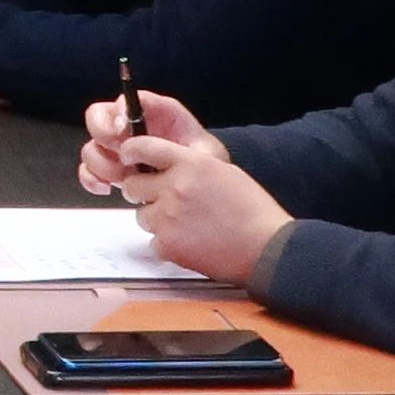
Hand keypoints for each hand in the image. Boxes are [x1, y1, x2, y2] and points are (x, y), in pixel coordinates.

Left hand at [76, 92, 293, 284]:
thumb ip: (192, 167)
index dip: (131, 152)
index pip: (144, 147)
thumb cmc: (253, 210)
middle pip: (132, 185)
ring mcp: (168, 218)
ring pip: (141, 215)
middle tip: (157, 199)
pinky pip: (153, 242)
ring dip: (156, 219)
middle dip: (141, 192)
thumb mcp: (224, 172)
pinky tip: (189, 243)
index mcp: (191, 164)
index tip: (128, 156)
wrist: (266, 247)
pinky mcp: (168, 246)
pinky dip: (167, 244)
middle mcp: (174, 187)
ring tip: (183, 225)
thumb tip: (169, 168)